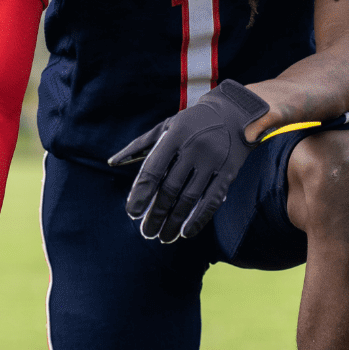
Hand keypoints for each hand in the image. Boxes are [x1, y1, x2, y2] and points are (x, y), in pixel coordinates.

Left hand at [108, 80, 268, 242]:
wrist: (236, 113)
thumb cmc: (192, 123)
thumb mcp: (166, 126)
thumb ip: (139, 146)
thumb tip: (112, 162)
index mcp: (174, 136)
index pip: (153, 170)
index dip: (141, 193)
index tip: (132, 213)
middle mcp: (193, 148)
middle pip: (170, 188)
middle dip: (157, 213)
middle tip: (146, 232)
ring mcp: (212, 160)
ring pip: (190, 198)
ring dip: (174, 221)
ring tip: (163, 237)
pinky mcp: (229, 171)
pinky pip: (212, 200)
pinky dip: (199, 219)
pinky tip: (186, 232)